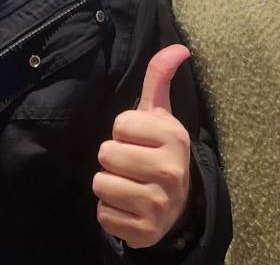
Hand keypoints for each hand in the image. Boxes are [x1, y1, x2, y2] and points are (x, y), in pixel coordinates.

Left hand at [94, 44, 193, 247]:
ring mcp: (158, 205)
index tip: (140, 141)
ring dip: (109, 186)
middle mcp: (170, 172)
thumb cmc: (160, 152)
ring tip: (130, 186)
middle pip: (106, 154)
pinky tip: (129, 208)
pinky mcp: (143, 232)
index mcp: (174, 138)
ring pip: (100, 184)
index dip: (124, 132)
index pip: (120, 124)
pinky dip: (110, 213)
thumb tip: (179, 47)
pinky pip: (102, 215)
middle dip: (113, 159)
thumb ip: (159, 80)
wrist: (178, 208)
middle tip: (133, 166)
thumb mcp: (161, 116)